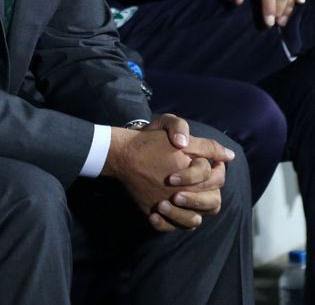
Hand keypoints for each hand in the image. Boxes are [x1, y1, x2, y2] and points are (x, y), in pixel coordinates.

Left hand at [145, 114, 229, 230]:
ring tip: (161, 206)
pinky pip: (175, 226)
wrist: (128, 153)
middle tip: (173, 196)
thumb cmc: (151, 138)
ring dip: (181, 215)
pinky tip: (153, 215)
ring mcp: (185, 202)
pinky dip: (165, 224)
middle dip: (194, 200)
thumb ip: (186, 131)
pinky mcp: (171, 212)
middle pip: (213, 202)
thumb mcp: (166, 125)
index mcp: (202, 167)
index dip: (197, 178)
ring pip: (196, 218)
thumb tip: (224, 152)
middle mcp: (198, 187)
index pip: (216, 178)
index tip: (172, 177)